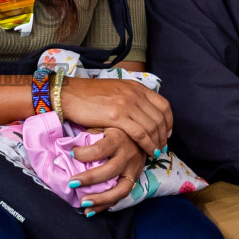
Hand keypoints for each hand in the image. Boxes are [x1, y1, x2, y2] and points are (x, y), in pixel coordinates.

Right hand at [58, 78, 172, 157]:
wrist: (69, 94)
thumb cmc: (89, 95)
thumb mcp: (116, 90)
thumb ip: (131, 97)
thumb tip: (142, 113)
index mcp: (135, 86)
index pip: (163, 105)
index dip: (169, 121)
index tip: (167, 132)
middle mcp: (134, 93)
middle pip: (160, 118)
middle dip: (164, 135)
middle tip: (162, 146)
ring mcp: (126, 104)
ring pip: (152, 127)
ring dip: (157, 142)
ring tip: (156, 152)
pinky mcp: (116, 116)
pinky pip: (140, 133)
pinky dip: (148, 145)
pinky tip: (148, 152)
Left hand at [71, 127, 144, 214]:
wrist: (143, 137)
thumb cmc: (116, 130)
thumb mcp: (104, 125)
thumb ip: (89, 133)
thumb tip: (66, 143)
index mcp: (117, 139)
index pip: (100, 149)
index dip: (83, 154)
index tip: (71, 154)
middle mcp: (127, 155)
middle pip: (110, 170)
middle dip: (90, 179)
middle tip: (72, 183)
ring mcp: (133, 170)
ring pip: (120, 189)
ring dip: (101, 199)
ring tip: (83, 203)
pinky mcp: (134, 180)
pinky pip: (122, 196)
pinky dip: (106, 205)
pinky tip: (91, 210)